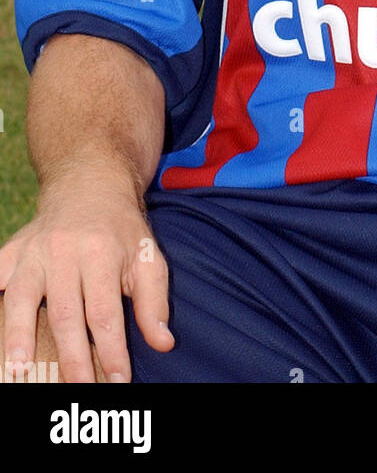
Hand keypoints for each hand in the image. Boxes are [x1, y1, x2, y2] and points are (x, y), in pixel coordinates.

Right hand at [0, 166, 173, 382]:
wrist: (90, 185)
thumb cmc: (122, 230)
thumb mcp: (148, 258)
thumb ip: (154, 302)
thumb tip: (163, 343)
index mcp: (102, 254)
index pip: (105, 313)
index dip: (110, 350)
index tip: (118, 380)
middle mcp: (65, 252)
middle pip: (65, 313)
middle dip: (71, 357)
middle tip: (79, 389)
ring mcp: (34, 251)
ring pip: (22, 298)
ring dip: (18, 336)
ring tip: (19, 371)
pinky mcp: (12, 250)